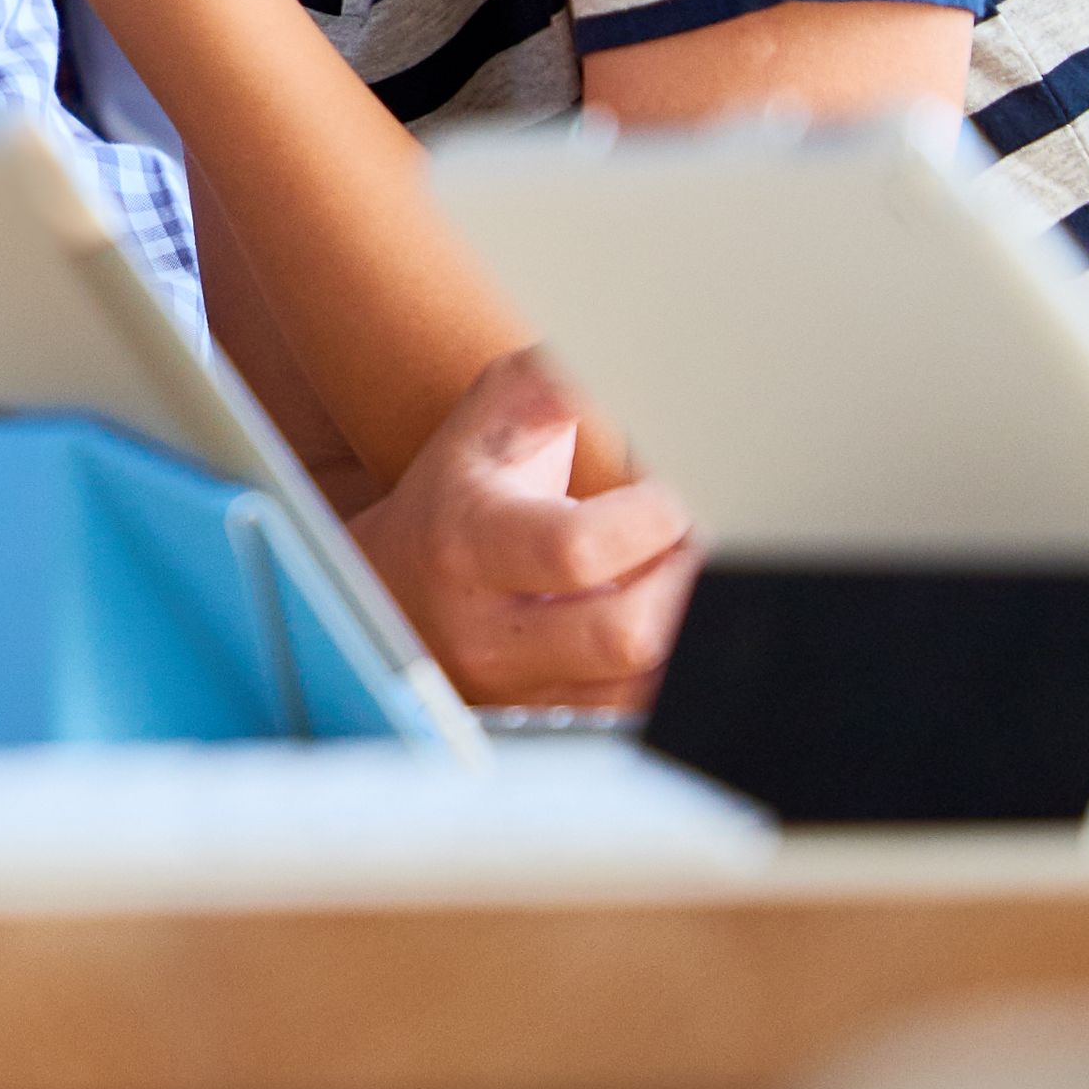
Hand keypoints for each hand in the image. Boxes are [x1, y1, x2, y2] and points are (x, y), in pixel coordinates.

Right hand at [341, 352, 695, 710]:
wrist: (393, 584)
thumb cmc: (461, 489)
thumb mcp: (491, 415)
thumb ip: (552, 379)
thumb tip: (609, 367)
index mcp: (469, 542)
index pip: (578, 549)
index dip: (651, 519)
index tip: (669, 494)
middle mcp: (488, 630)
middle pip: (626, 636)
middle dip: (686, 582)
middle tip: (695, 545)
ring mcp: (520, 687)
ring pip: (643, 688)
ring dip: (688, 629)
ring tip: (680, 581)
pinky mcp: (551, 721)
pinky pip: (639, 716)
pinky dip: (672, 670)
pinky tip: (670, 625)